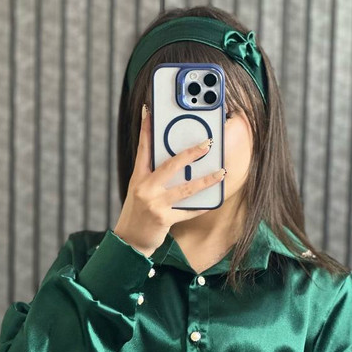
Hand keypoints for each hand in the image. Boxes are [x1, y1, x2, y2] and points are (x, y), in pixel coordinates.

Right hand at [112, 104, 225, 257]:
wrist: (130, 240)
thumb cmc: (138, 213)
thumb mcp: (139, 190)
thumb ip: (153, 175)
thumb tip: (175, 161)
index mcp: (139, 177)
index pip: (143, 148)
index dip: (146, 128)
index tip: (150, 110)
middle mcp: (145, 188)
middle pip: (171, 165)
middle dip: (191, 153)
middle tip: (208, 144)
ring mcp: (155, 204)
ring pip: (186, 189)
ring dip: (206, 180)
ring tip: (222, 172)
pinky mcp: (163, 219)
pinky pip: (188, 211)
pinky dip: (202, 206)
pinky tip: (215, 199)